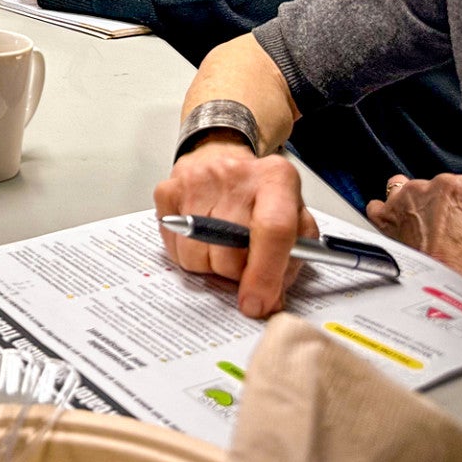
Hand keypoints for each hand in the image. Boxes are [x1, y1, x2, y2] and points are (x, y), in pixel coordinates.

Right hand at [153, 144, 317, 317]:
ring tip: (221, 248)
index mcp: (276, 179)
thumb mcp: (294, 219)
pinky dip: (187, 253)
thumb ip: (293, 260)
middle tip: (242, 263)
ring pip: (196, 255)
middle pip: (229, 252)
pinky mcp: (167, 190)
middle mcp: (236, 175)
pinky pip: (173, 247)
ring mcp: (197, 181)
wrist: (222, 157)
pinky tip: (200, 238)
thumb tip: (270, 301)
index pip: (273, 230)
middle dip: (235, 273)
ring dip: (209, 265)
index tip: (256, 303)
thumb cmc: (261, 195)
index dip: (264, 275)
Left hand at [366, 174, 461, 283]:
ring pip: (402, 187)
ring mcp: (399, 201)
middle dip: (442, 201)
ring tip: (420, 218)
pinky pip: (378, 206)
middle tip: (448, 225)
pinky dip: (386, 212)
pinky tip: (396, 222)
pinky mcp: (383, 217)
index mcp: (451, 186)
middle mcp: (421, 187)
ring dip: (412, 200)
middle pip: (434, 186)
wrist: (437, 281)